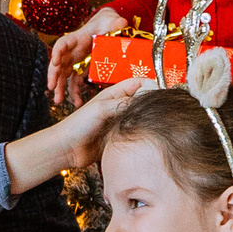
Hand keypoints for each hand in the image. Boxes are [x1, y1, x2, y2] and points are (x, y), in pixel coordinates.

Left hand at [4, 76, 152, 191]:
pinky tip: (150, 136)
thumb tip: (147, 100)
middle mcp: (119, 106)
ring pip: (142, 116)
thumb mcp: (102, 109)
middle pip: (143, 99)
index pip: (139, 82)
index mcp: (114, 94)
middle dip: (154, 101)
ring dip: (149, 118)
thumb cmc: (78, 125)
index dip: (151, 85)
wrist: (67, 149)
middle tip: (164, 109)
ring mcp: (120, 121)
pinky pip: (137, 132)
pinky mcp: (120, 136)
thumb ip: (125, 103)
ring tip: (160, 122)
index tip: (161, 94)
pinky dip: (144, 132)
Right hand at [47, 7, 127, 104]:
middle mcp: (71, 51)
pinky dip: (75, 93)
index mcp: (75, 39)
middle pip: (58, 63)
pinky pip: (75, 82)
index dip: (57, 53)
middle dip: (53, 75)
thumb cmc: (105, 23)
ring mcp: (75, 62)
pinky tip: (77, 103)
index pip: (62, 44)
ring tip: (58, 101)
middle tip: (51, 86)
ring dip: (60, 88)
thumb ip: (115, 22)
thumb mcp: (110, 21)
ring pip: (63, 76)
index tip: (55, 62)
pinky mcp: (81, 70)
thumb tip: (121, 23)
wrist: (106, 29)